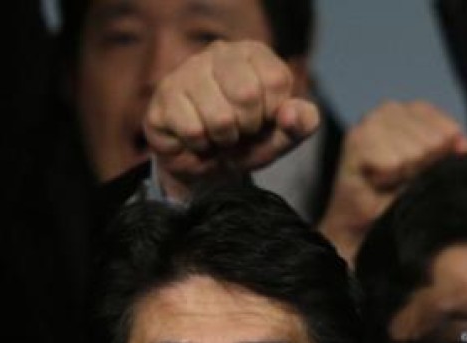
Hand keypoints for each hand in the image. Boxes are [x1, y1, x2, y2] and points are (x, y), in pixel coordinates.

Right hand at [144, 40, 319, 199]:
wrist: (203, 165)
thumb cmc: (245, 141)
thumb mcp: (281, 136)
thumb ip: (301, 123)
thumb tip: (291, 113)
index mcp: (253, 53)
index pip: (275, 79)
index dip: (272, 113)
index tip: (262, 120)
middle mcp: (219, 52)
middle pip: (247, 94)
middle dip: (247, 127)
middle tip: (239, 131)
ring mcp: (187, 71)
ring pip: (219, 116)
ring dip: (223, 139)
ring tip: (218, 136)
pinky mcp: (165, 95)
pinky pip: (192, 129)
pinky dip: (200, 145)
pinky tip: (197, 138)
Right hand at [319, 100, 466, 263]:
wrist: (364, 227)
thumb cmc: (400, 199)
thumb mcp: (437, 177)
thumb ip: (459, 158)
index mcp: (414, 111)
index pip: (449, 130)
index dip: (441, 160)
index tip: (420, 173)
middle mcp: (391, 109)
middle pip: (433, 142)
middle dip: (422, 169)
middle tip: (401, 181)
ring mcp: (371, 121)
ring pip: (413, 153)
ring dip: (404, 176)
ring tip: (389, 182)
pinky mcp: (356, 139)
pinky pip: (393, 163)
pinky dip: (388, 178)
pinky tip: (376, 181)